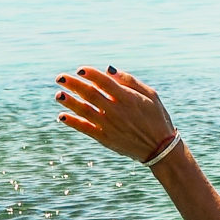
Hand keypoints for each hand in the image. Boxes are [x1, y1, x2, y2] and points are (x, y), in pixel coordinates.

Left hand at [53, 66, 176, 162]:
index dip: (91, 74)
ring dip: (69, 102)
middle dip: (73, 84)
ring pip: (84, 110)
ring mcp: (109, 125)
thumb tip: (108, 70)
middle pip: (90, 94)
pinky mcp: (105, 138)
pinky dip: (73, 122)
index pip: (104, 82)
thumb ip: (130, 81)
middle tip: (60, 78)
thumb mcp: (151, 96)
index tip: (80, 70)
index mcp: (129, 98)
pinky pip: (85, 128)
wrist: (160, 149)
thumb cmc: (157, 118)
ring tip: (58, 95)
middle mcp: (117, 111)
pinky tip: (62, 116)